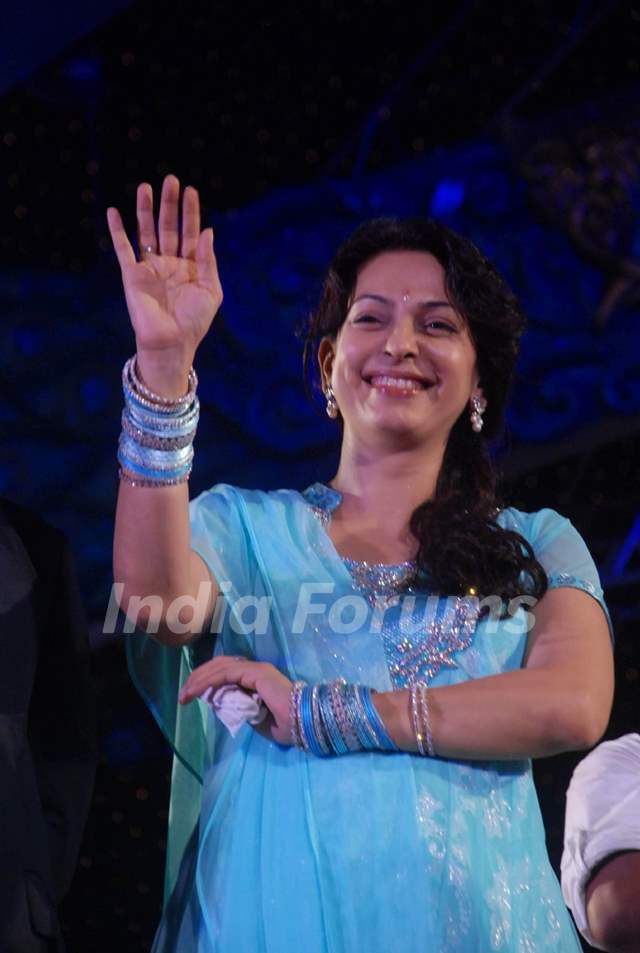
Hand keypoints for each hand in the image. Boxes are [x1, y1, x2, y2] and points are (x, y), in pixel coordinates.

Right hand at [106, 175, 222, 392]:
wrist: (172, 343)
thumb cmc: (194, 322)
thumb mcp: (211, 290)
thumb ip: (208, 261)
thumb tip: (207, 231)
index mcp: (190, 266)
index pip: (190, 232)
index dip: (190, 212)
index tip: (191, 191)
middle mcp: (169, 263)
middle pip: (168, 226)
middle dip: (169, 204)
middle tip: (171, 180)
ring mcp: (150, 268)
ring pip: (146, 231)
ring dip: (145, 209)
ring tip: (145, 186)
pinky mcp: (132, 275)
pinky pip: (123, 249)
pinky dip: (117, 231)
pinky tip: (114, 212)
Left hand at [179, 656, 293, 746]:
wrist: (305, 724)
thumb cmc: (286, 725)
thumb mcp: (255, 718)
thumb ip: (240, 709)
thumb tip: (222, 705)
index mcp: (256, 677)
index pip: (226, 671)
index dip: (207, 679)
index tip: (191, 695)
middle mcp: (255, 669)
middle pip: (219, 665)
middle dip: (198, 677)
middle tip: (183, 695)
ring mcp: (256, 669)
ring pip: (220, 667)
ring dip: (199, 680)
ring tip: (184, 694)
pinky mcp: (256, 673)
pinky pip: (226, 674)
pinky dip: (208, 681)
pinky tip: (195, 691)